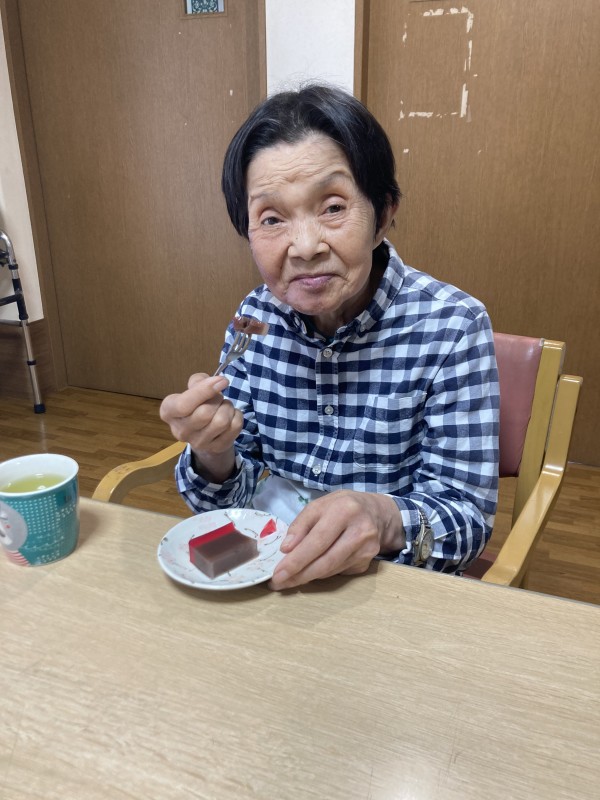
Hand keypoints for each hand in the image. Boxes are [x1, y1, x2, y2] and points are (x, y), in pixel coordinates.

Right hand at [159, 374, 242, 479]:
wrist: (203, 431)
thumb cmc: (196, 404)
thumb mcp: (192, 388)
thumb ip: (199, 381)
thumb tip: (217, 382)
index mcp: (168, 412)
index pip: (184, 404)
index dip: (204, 390)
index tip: (222, 380)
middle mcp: (180, 430)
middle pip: (205, 413)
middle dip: (217, 399)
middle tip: (218, 398)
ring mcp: (198, 443)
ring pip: (221, 421)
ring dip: (228, 407)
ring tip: (223, 406)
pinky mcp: (216, 448)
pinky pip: (234, 427)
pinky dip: (237, 416)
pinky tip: (230, 416)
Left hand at [269, 490, 404, 590]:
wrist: (378, 513)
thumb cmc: (342, 506)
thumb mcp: (320, 505)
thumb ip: (301, 525)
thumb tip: (286, 549)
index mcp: (344, 511)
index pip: (317, 540)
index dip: (297, 560)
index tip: (278, 574)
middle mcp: (360, 532)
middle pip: (326, 561)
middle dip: (299, 575)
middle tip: (279, 583)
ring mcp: (367, 550)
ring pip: (331, 570)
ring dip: (307, 577)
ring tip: (289, 579)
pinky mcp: (367, 563)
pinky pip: (338, 572)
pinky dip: (321, 573)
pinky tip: (311, 571)